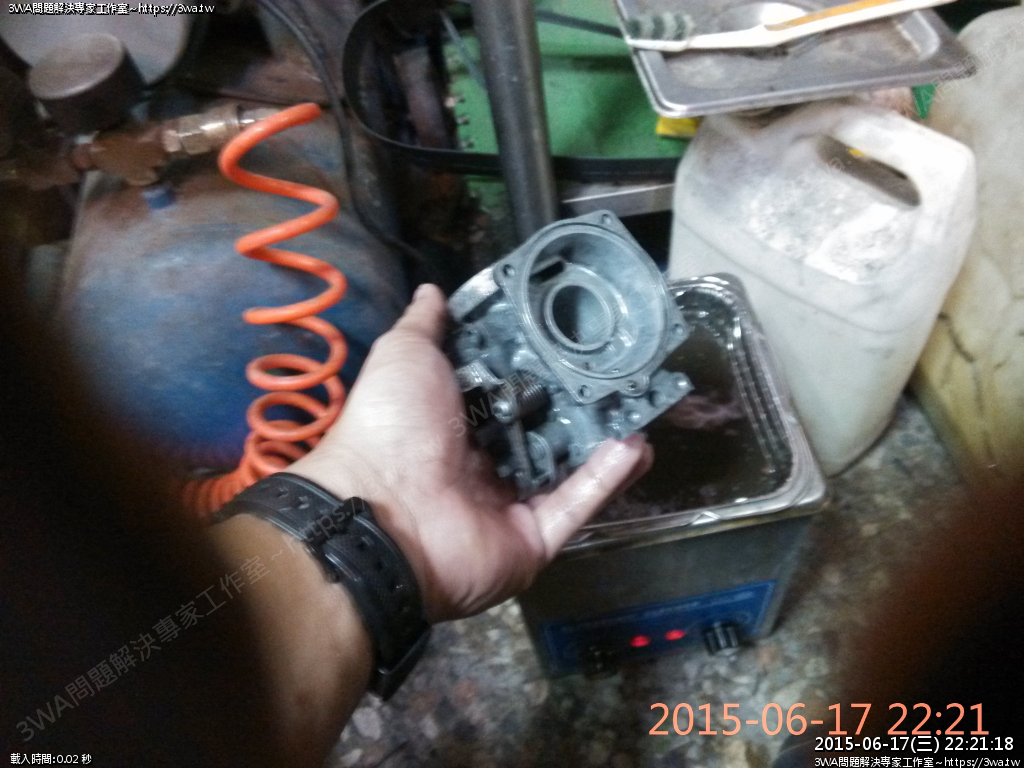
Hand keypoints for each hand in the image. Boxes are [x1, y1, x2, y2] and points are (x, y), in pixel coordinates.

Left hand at [290, 284, 652, 621]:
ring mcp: (511, 501)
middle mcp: (485, 461)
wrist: (383, 513)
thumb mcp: (405, 357)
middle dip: (582, 404)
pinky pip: (575, 505)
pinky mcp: (533, 536)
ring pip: (570, 469)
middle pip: (545, 429)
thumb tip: (433, 290)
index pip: (509, 389)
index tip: (576, 337)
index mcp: (454, 421)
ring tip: (640, 408)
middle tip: (621, 372)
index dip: (540, 365)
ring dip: (606, 442)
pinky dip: (605, 479)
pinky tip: (635, 446)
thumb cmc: (391, 425)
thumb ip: (426, 326)